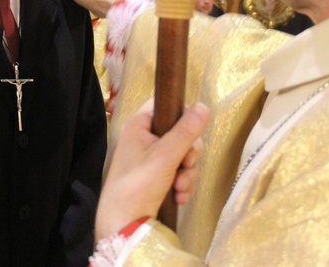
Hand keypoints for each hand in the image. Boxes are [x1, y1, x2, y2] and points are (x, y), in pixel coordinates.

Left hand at [95, 101, 209, 239]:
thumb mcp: (165, 156)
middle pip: (181, 133)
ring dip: (187, 173)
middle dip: (189, 154)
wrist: (124, 224)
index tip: (193, 130)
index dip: (182, 114)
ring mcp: (151, 159)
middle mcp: (145, 138)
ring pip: (183, 155)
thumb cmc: (139, 184)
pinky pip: (180, 172)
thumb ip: (186, 131)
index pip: (165, 105)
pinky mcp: (158, 177)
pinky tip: (179, 197)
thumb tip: (204, 106)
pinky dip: (183, 184)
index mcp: (140, 125)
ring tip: (179, 188)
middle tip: (186, 164)